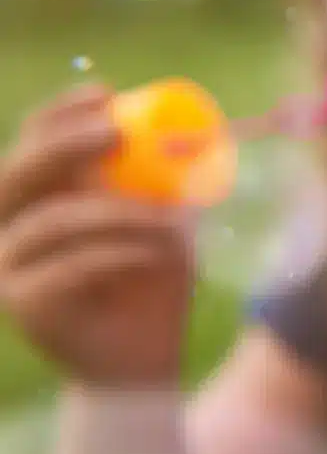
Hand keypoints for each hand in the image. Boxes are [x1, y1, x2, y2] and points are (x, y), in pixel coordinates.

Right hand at [0, 86, 191, 385]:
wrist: (144, 358)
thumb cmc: (154, 282)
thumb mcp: (165, 220)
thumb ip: (158, 180)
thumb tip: (183, 128)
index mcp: (39, 198)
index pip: (31, 142)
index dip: (60, 114)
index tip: (105, 94)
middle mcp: (10, 227)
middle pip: (18, 173)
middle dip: (65, 144)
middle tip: (115, 132)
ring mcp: (8, 265)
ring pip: (54, 220)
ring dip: (118, 211)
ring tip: (171, 219)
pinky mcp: (22, 302)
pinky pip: (70, 265)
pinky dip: (119, 253)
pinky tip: (157, 253)